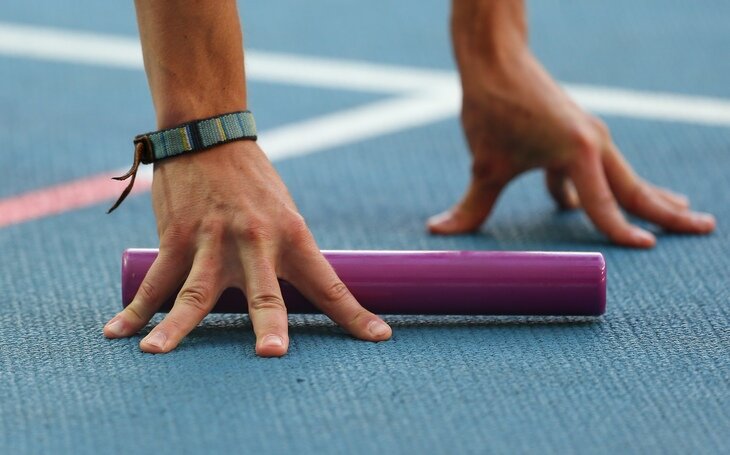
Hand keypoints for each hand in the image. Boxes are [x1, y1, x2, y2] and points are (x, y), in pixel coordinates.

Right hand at [104, 141, 391, 355]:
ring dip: (178, 325)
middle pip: (264, 292)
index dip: (355, 315)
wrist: (210, 136)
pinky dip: (136, 310)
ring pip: (195, 291)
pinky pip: (156, 281)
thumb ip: (288, 258)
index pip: (329, 283)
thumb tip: (299, 302)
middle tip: (271, 354)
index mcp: (293, 236)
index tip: (380, 338)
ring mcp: (212, 241)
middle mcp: (255, 241)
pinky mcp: (177, 238)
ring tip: (157, 352)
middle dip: (268, 323)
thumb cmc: (255, 186)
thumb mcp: (285, 215)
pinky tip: (118, 332)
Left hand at [428, 50, 714, 246]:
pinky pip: (602, 170)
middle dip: (668, 211)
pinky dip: (614, 188)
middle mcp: (594, 143)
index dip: (621, 231)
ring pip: (626, 177)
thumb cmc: (492, 109)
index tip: (646, 248)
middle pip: (636, 187)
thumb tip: (439, 231)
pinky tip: (615, 205)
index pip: (603, 204)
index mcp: (576, 151)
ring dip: (651, 197)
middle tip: (704, 228)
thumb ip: (471, 204)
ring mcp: (591, 138)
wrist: (496, 60)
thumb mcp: (483, 164)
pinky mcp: (579, 136)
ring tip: (680, 212)